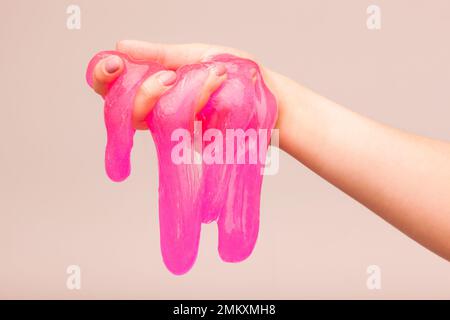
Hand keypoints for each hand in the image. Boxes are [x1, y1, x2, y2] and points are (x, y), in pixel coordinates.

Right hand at [90, 40, 261, 128]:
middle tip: (168, 76)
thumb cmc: (234, 73)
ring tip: (212, 74)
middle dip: (145, 92)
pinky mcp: (196, 143)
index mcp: (154, 85)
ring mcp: (176, 129)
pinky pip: (184, 128)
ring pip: (154, 120)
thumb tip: (121, 46)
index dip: (104, 77)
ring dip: (179, 94)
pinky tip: (218, 84)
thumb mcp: (196, 56)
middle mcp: (160, 110)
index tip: (113, 64)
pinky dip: (201, 100)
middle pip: (127, 111)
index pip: (114, 88)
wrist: (266, 93)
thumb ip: (160, 55)